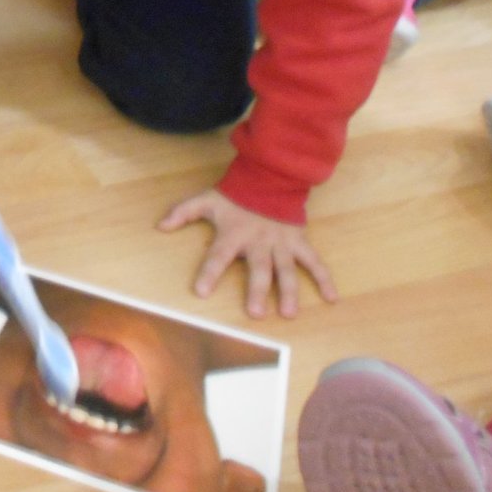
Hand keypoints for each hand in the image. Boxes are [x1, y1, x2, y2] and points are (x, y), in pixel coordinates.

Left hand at [159, 188, 338, 318]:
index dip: (209, 273)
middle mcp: (259, 241)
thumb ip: (183, 213)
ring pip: (286, 270)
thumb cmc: (235, 195)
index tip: (201, 292)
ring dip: (288, 292)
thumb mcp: (205, 200)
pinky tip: (332, 298)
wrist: (268, 177)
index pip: (218, 255)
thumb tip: (160, 226)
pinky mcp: (298, 241)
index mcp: (234, 233)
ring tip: (288, 313)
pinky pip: (314, 261)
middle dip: (256, 291)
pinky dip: (324, 278)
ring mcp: (281, 243)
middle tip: (255, 313)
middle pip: (259, 269)